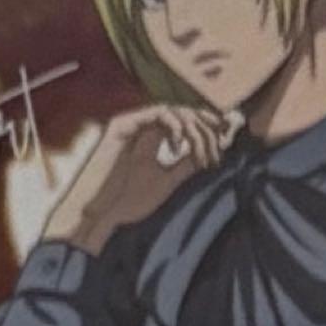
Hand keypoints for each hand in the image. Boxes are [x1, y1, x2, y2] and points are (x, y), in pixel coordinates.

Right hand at [43, 104, 230, 255]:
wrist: (98, 216)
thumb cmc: (126, 202)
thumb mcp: (167, 181)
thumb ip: (187, 164)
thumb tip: (212, 149)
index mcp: (152, 137)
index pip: (185, 119)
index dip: (208, 123)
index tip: (227, 135)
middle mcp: (142, 126)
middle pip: (183, 111)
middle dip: (206, 126)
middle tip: (218, 147)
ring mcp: (131, 123)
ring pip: (173, 110)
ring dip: (194, 129)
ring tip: (200, 154)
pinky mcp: (122, 126)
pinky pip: (157, 113)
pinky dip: (174, 126)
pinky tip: (178, 147)